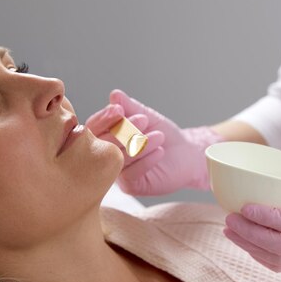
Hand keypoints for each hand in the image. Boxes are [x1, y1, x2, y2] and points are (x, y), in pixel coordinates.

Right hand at [86, 89, 223, 194]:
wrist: (186, 153)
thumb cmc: (162, 134)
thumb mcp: (146, 116)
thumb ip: (130, 107)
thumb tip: (115, 95)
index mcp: (104, 137)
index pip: (94, 127)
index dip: (104, 118)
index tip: (119, 109)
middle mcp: (106, 156)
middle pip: (103, 144)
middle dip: (123, 130)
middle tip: (144, 120)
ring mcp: (117, 173)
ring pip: (119, 158)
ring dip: (140, 144)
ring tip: (159, 136)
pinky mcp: (131, 186)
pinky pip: (131, 174)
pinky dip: (146, 160)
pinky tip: (160, 151)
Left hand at [223, 179, 280, 270]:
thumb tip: (257, 179)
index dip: (265, 216)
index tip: (245, 206)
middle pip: (277, 244)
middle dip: (249, 233)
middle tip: (229, 217)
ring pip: (274, 257)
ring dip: (247, 244)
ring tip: (229, 229)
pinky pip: (275, 263)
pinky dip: (256, 253)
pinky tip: (242, 241)